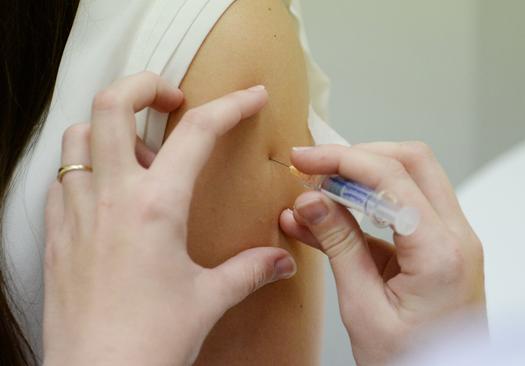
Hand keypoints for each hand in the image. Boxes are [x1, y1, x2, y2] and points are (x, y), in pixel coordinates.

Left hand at [43, 72, 296, 365]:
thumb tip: (282, 262)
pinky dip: (87, 166)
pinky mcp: (55, 232)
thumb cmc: (149, 341)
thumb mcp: (209, 299)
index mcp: (155, 206)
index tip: (251, 96)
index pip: (198, 132)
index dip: (231, 105)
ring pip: (78, 135)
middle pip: (113, 104)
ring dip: (109, 126)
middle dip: (145, 85)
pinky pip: (64, 177)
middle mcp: (110, 197)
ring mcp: (76, 211)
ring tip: (140, 150)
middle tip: (171, 99)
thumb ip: (250, 270)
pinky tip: (111, 193)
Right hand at [280, 142, 486, 364]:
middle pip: (412, 162)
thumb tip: (311, 202)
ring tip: (315, 193)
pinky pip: (403, 211)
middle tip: (314, 166)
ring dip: (361, 179)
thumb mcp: (364, 310)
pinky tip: (329, 219)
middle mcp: (456, 237)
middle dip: (358, 156)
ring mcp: (452, 240)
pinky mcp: (439, 249)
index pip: (392, 178)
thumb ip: (340, 247)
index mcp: (441, 253)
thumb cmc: (414, 363)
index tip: (305, 160)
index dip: (342, 159)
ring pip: (410, 180)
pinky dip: (366, 207)